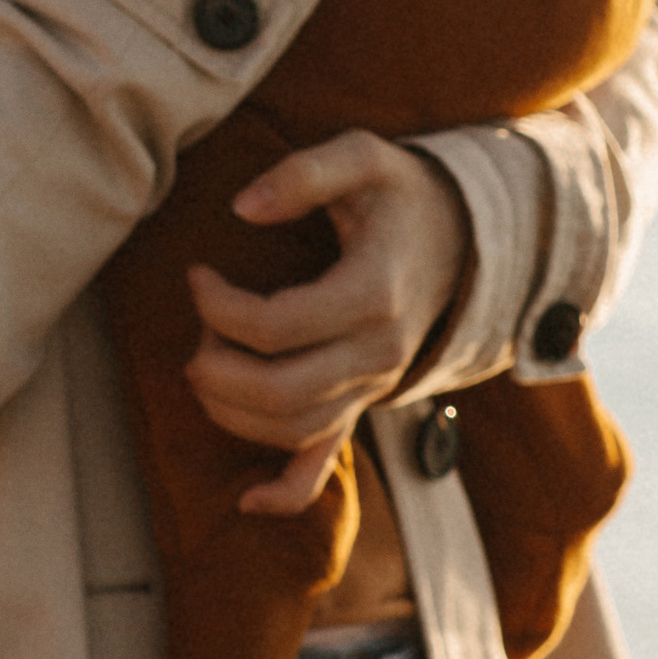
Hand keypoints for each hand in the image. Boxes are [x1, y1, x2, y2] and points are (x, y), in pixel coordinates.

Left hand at [185, 133, 468, 512]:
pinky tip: (246, 501)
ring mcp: (372, 388)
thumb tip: (242, 207)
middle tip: (197, 329)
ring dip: (229, 409)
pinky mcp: (362, 406)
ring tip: (207, 362)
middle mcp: (379, 354)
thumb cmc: (397, 196)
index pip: (274, 326)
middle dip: (215, 366)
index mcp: (373, 294)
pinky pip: (325, 465)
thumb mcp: (362, 157)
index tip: (197, 274)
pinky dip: (286, 493)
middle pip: (278, 391)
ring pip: (291, 430)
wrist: (460, 240)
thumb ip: (304, 173)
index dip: (216, 306)